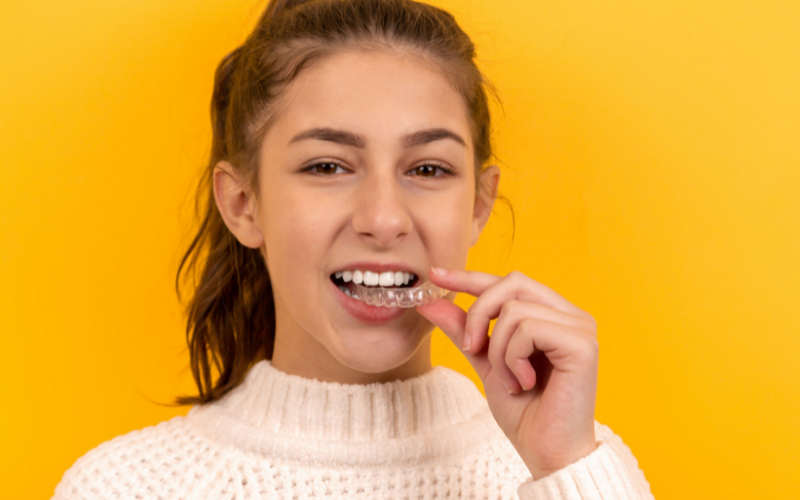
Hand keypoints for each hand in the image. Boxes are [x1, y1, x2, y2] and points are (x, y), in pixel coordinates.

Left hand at [416, 268, 599, 479]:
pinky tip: (525, 382)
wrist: (547, 453)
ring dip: (498, 350)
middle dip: (480, 314)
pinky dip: (513, 358)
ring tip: (511, 380)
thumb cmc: (525, 412)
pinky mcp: (582, 343)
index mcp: (553, 314)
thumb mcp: (485, 362)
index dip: (471, 277)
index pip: (509, 282)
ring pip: (514, 310)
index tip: (436, 276)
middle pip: (512, 282)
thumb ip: (465, 329)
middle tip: (471, 348)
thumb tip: (430, 300)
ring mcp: (580, 327)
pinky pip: (527, 329)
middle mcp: (571, 314)